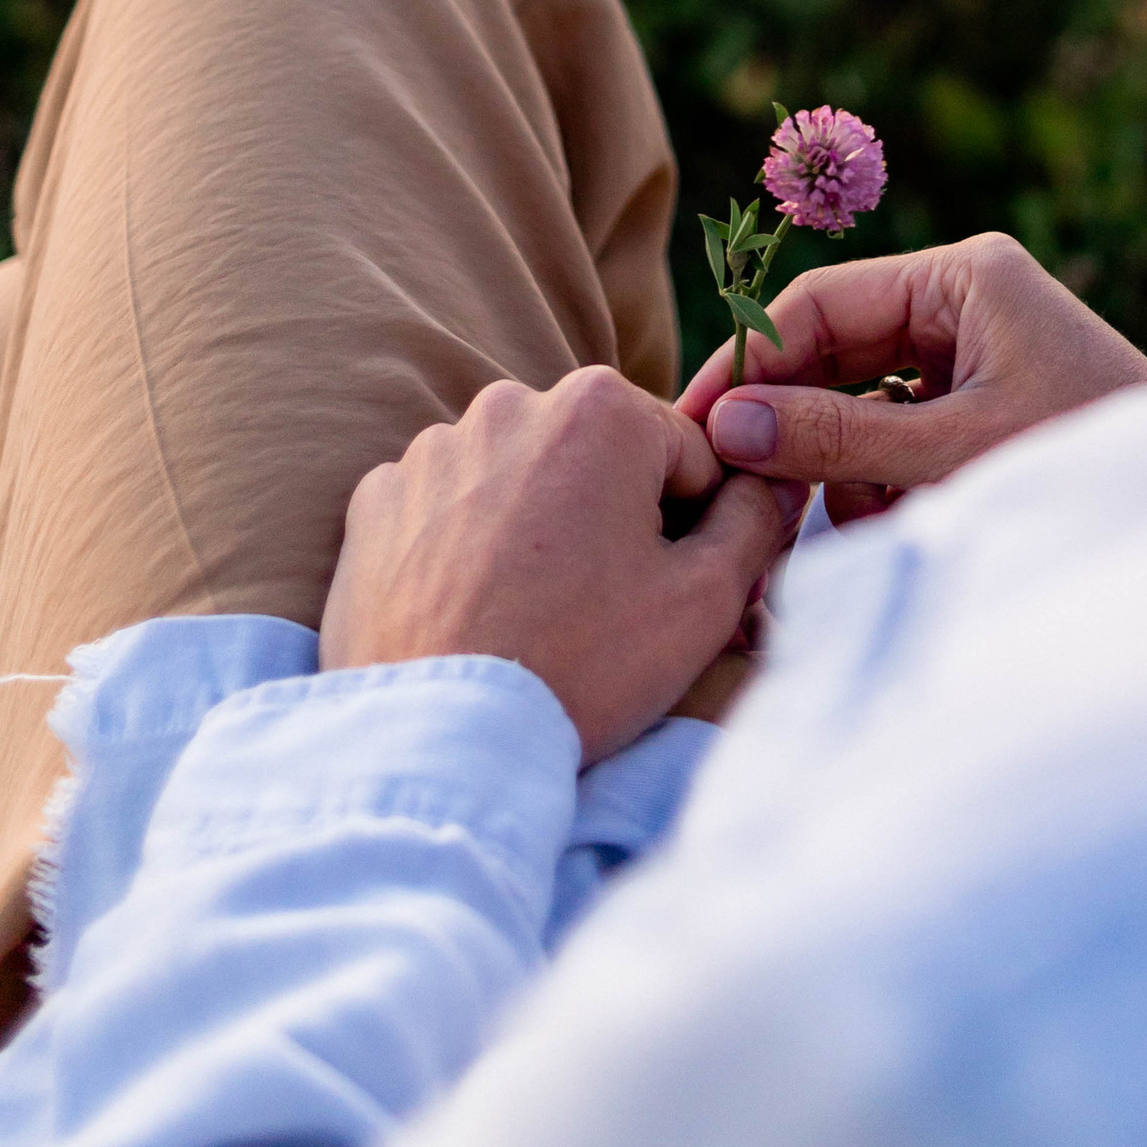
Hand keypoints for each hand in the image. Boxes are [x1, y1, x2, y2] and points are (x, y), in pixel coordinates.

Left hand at [318, 365, 799, 761]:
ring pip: (521, 480)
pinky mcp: (375, 501)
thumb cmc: (580, 668)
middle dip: (613, 520)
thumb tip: (771, 479)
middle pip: (598, 460)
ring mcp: (432, 450)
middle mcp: (509, 403)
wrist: (438, 743)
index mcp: (600, 407)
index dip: (694, 528)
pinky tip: (474, 611)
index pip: (686, 457)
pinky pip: (446, 509)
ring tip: (533, 619)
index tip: (669, 590)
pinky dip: (465, 548)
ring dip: (538, 529)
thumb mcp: (704, 602)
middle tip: (603, 613)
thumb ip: (754, 522)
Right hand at [675, 232, 1146, 523]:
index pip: (822, 303)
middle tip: (742, 487)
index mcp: (964, 277)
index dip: (751, 365)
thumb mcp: (951, 454)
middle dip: (800, 423)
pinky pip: (900, 433)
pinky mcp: (987, 406)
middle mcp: (966, 301)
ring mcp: (978, 353)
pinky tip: (909, 521)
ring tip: (878, 517)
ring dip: (851, 466)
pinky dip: (889, 482)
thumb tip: (728, 424)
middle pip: (835, 350)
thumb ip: (837, 438)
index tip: (695, 427)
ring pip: (862, 401)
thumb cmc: (1085, 466)